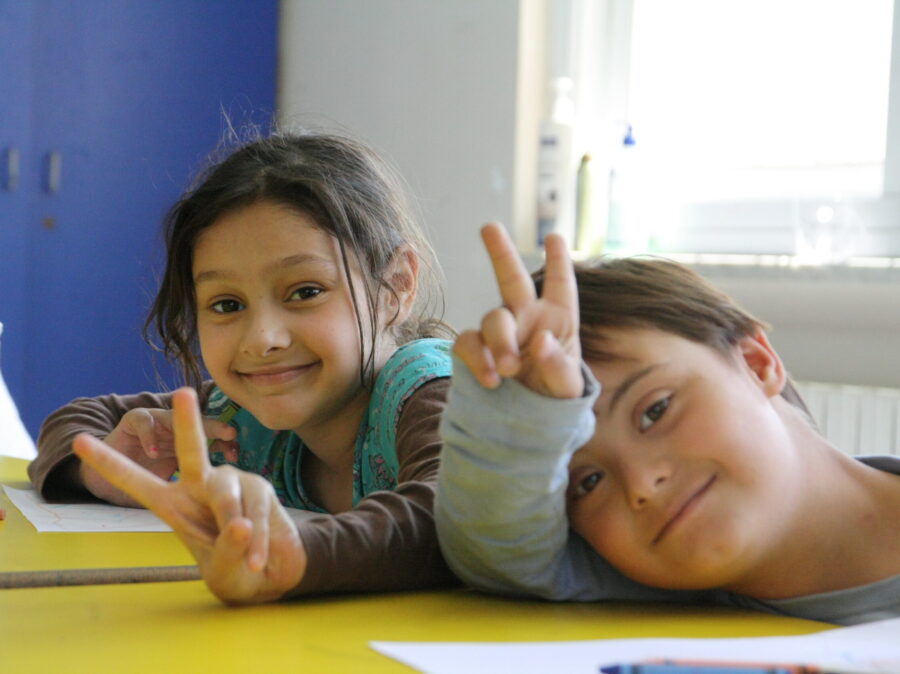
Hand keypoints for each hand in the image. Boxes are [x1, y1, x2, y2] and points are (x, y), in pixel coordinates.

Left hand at [73, 388, 306, 604]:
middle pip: (191, 452)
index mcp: (173, 505)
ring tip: (250, 560)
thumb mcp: (221, 569)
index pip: (137, 480)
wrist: (272, 572)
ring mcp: (231, 483)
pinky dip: (260, 539)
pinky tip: (259, 558)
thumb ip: (226, 549)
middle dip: (187, 423)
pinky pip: (258, 511)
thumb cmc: (235, 570)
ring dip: (237, 529)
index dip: (109, 462)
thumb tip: (241, 524)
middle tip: (184, 393)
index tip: (79, 440)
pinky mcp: (259, 487)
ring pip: (227, 497)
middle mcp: (200, 486)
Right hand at [454, 222, 581, 397]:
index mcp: (557, 319)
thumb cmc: (555, 398)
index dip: (557, 261)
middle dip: (500, 251)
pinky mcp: (477, 352)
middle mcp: (526, 318)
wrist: (528, 425)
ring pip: (492, 318)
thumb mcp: (568, 387)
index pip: (559, 285)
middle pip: (511, 278)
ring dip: (500, 340)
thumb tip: (541, 340)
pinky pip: (468, 343)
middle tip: (489, 227)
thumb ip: (559, 365)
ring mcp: (499, 334)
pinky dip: (477, 358)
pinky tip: (490, 379)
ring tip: (509, 370)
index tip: (554, 237)